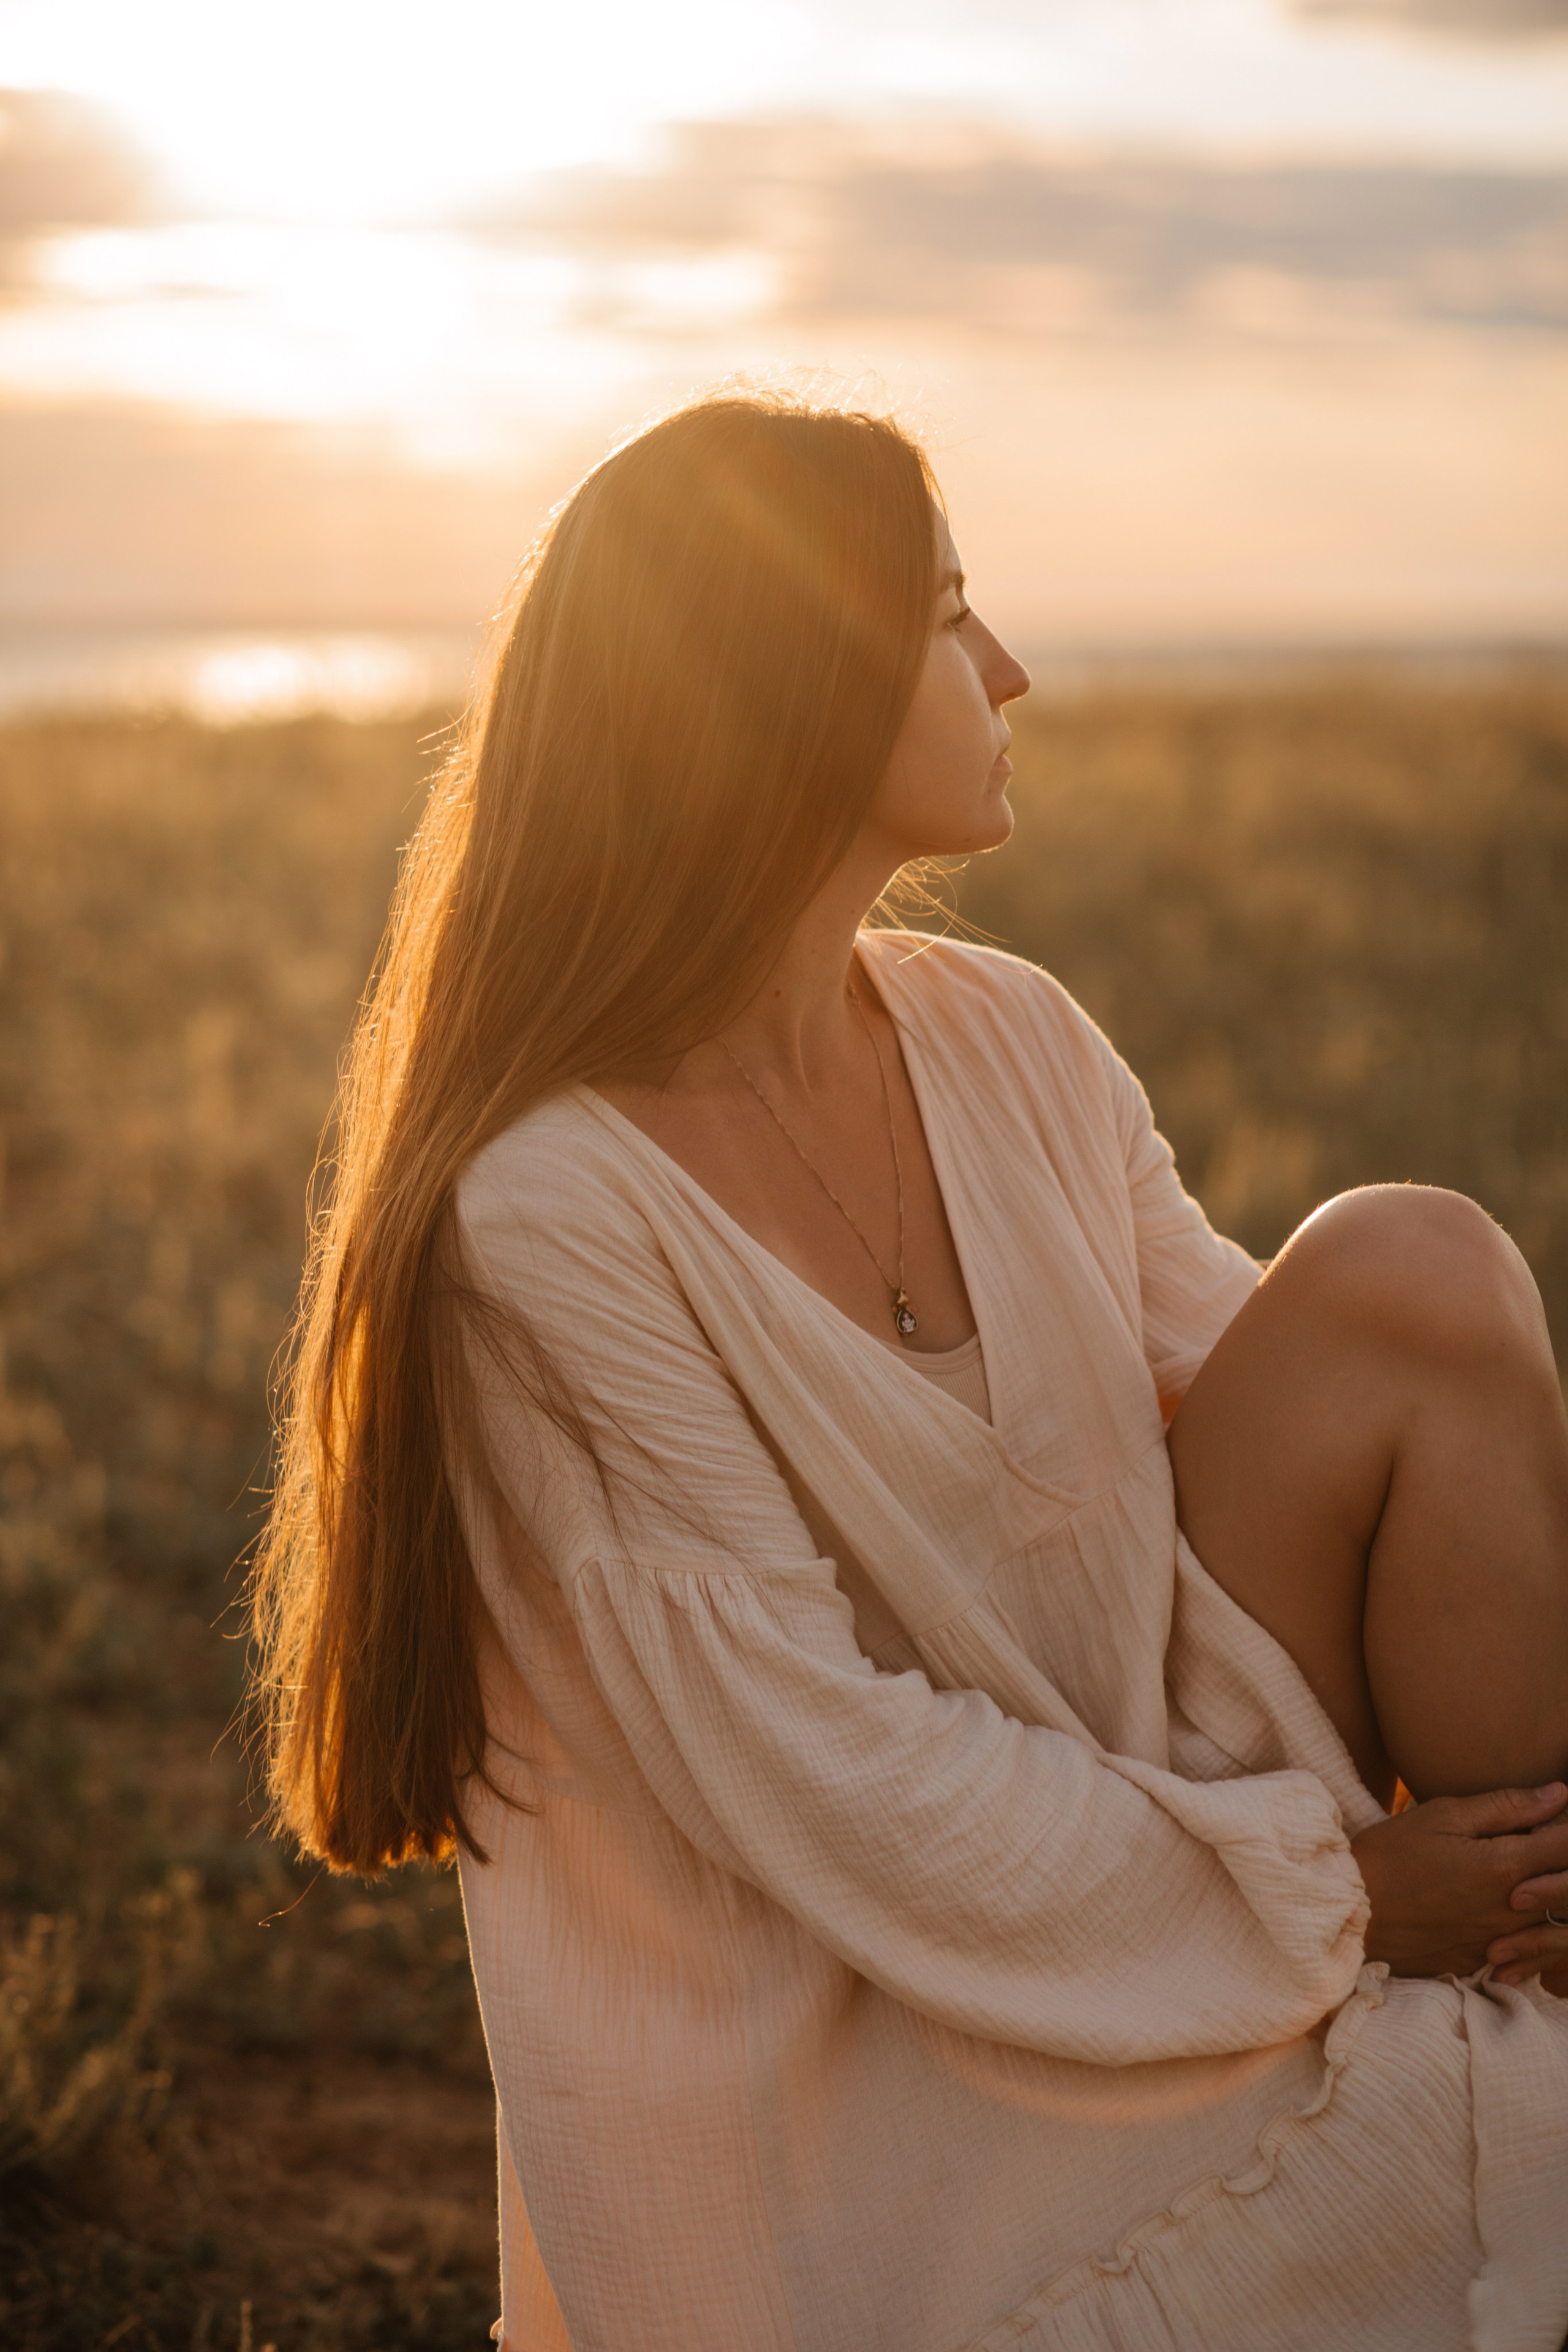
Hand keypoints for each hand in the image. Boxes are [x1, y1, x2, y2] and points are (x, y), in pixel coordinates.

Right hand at [1351, 1781, 1567, 1981]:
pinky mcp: (1486, 1962)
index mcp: (1504, 1867)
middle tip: (1537, 1842)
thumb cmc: (1392, 1854)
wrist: (1351, 1914)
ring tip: (1513, 1873)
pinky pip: (1525, 1946)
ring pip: (1552, 1921)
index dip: (1566, 1827)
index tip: (1554, 1816)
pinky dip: (1525, 1926)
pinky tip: (1495, 1905)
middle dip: (1561, 1862)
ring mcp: (1501, 1942)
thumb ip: (1505, 1806)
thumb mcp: (1443, 1816)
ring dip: (1546, 1893)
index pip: (1567, 1846)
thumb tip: (1559, 1793)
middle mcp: (1512, 1910)